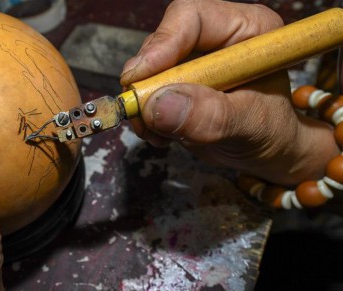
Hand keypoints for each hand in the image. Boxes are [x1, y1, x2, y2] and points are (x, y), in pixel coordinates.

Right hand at [121, 0, 338, 185]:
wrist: (265, 151)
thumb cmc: (271, 131)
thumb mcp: (251, 124)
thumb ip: (211, 115)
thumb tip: (160, 106)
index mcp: (245, 29)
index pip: (192, 18)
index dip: (163, 43)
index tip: (141, 75)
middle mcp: (214, 39)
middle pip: (162, 43)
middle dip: (148, 81)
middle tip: (143, 113)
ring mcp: (191, 62)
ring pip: (148, 71)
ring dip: (144, 104)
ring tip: (157, 133)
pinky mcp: (175, 84)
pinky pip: (146, 93)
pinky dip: (144, 117)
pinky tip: (161, 135)